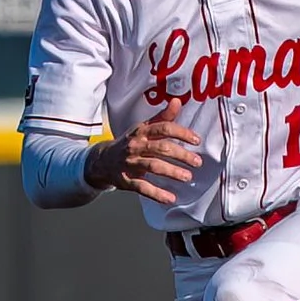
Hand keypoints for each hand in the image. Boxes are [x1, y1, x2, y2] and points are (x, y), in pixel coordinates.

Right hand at [85, 97, 202, 202]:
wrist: (102, 160)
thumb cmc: (130, 143)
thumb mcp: (144, 128)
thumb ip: (163, 118)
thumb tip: (177, 101)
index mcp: (141, 131)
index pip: (163, 128)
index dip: (181, 133)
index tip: (196, 140)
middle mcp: (135, 145)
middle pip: (161, 148)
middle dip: (181, 155)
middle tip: (197, 162)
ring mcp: (130, 163)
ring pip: (153, 166)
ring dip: (172, 172)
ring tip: (187, 177)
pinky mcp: (126, 180)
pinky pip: (142, 187)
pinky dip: (157, 194)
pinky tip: (170, 198)